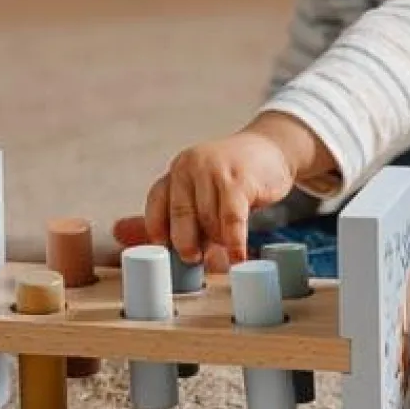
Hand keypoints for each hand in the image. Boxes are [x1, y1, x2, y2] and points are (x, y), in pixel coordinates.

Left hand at [138, 130, 295, 265]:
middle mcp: (191, 166)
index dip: (158, 230)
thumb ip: (182, 212)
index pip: (156, 202)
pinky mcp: (239, 180)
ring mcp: (215, 170)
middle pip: (180, 216)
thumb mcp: (204, 186)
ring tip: (227, 244)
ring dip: (218, 241)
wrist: (273, 149)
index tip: (166, 251)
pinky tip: (238, 256)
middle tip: (195, 258)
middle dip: (186, 243)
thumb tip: (136, 239)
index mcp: (178, 170)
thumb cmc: (236, 176)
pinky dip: (234, 243)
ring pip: (208, 220)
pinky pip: (231, 220)